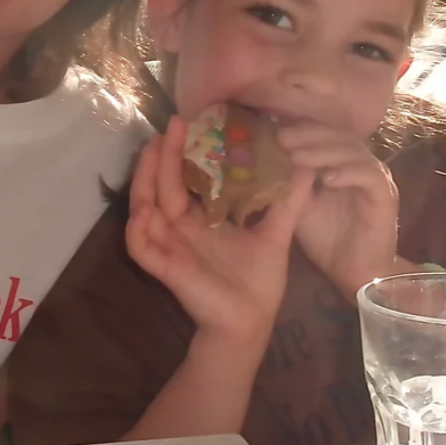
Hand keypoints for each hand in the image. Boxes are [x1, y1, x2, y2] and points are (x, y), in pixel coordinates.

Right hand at [126, 115, 313, 336]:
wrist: (252, 322)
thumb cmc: (258, 281)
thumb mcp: (275, 232)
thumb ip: (289, 199)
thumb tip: (308, 164)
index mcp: (199, 218)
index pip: (184, 179)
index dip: (184, 153)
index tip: (193, 122)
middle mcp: (178, 227)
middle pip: (162, 184)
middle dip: (165, 155)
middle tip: (174, 123)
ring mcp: (167, 245)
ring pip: (144, 205)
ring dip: (145, 177)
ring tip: (154, 147)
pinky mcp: (163, 267)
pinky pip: (138, 243)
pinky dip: (137, 224)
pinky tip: (144, 205)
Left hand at [277, 122, 399, 301]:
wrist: (354, 272)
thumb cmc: (327, 240)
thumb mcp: (300, 208)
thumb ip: (290, 184)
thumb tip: (267, 161)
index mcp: (341, 164)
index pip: (324, 135)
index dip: (301, 131)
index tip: (274, 132)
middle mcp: (360, 166)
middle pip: (338, 137)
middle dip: (309, 135)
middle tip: (283, 137)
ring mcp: (376, 179)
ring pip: (353, 153)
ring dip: (324, 152)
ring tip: (297, 156)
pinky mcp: (386, 197)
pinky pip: (370, 177)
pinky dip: (348, 174)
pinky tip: (327, 178)